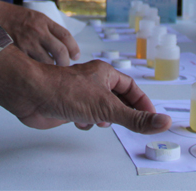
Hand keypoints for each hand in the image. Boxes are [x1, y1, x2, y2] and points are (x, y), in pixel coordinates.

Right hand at [0, 0, 79, 65]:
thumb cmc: (15, 18)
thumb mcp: (35, 17)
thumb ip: (49, 29)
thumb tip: (64, 47)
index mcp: (44, 21)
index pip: (66, 36)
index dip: (74, 48)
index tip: (76, 56)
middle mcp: (38, 31)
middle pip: (60, 52)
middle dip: (65, 63)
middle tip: (64, 67)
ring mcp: (27, 42)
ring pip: (47, 62)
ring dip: (52, 69)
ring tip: (51, 72)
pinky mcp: (17, 52)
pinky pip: (33, 65)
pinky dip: (38, 71)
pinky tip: (37, 72)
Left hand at [0, 45, 172, 133]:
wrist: (33, 95)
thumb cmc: (66, 92)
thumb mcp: (108, 108)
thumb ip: (136, 118)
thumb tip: (163, 123)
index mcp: (105, 73)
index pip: (131, 87)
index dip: (141, 102)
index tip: (151, 117)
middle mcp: (93, 80)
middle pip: (116, 98)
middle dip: (120, 112)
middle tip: (125, 123)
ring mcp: (80, 93)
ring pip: (100, 108)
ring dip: (102, 118)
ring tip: (99, 121)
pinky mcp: (68, 104)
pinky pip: (84, 115)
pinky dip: (85, 122)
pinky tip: (80, 123)